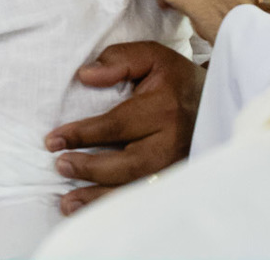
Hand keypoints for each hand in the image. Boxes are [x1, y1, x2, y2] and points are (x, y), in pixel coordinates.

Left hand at [46, 41, 203, 213]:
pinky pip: (146, 198)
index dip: (83, 134)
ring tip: (68, 202)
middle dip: (91, 169)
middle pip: (129, 164)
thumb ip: (118, 61)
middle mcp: (173, 141)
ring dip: (100, 198)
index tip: (53, 140)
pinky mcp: (178, 180)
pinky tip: (93, 211)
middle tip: (60, 166)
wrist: (216, 101)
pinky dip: (119, 207)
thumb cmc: (174, 79)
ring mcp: (178, 165)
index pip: (117, 125)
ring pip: (138, 188)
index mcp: (164, 109)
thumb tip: (85, 76)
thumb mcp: (151, 57)